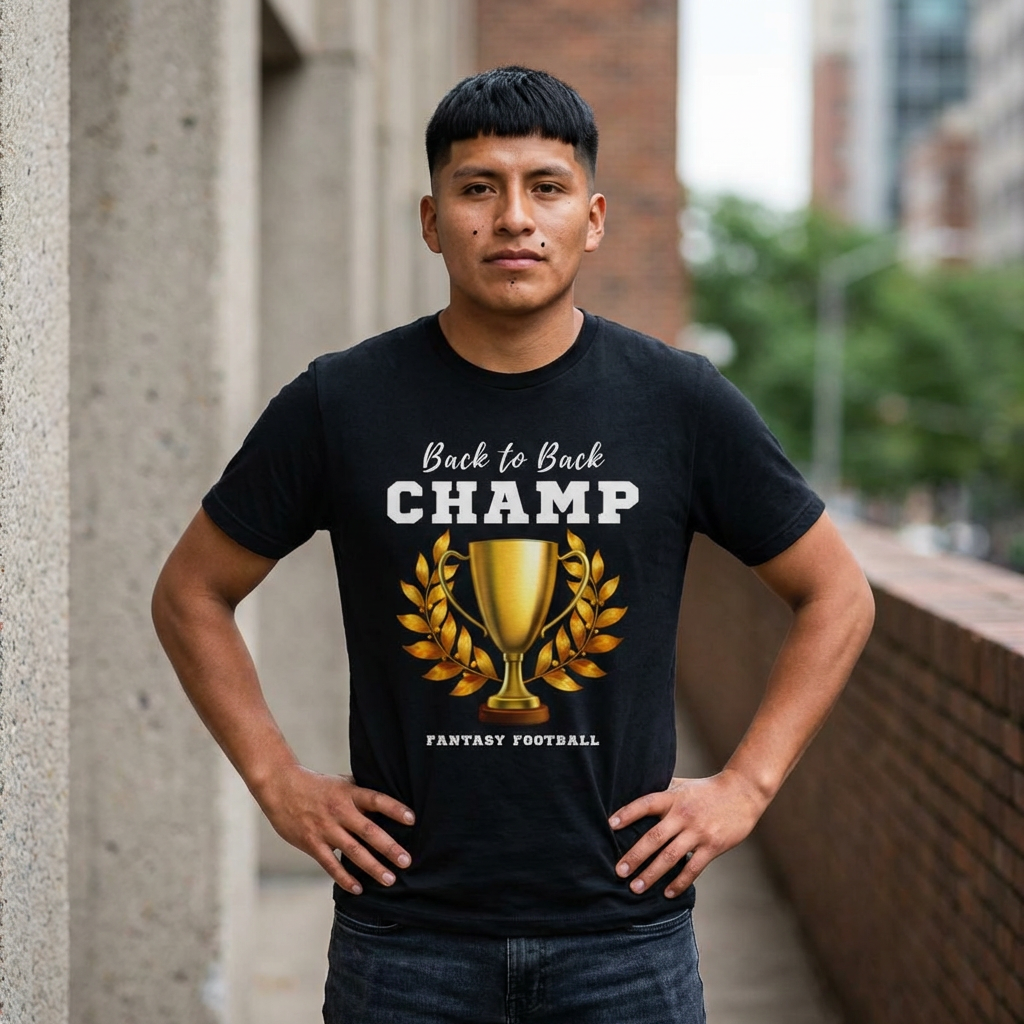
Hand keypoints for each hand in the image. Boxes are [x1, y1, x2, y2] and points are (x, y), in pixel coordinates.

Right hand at [256, 765, 414, 894]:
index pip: (376, 800)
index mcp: (349, 793)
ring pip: (353, 851)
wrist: (281, 787)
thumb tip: (387, 805)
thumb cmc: (317, 786)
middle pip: (368, 830)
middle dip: (389, 847)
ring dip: (373, 867)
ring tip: (390, 879)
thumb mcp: (341, 783)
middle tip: (407, 861)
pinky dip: (345, 878)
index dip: (394, 809)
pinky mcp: (311, 843)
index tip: (412, 819)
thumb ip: (361, 794)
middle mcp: (339, 811)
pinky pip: (330, 864)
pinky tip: (358, 889)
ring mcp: (325, 828)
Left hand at [608, 769, 765, 897]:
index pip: (645, 804)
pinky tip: (667, 893)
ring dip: (651, 874)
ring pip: (670, 857)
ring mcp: (698, 831)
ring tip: (636, 888)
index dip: (627, 814)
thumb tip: (635, 797)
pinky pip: (693, 868)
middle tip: (618, 872)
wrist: (742, 793)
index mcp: (673, 797)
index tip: (610, 825)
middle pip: (654, 837)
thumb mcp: (682, 785)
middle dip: (634, 856)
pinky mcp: (713, 846)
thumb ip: (662, 792)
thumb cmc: (707, 790)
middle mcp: (683, 814)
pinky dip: (679, 882)